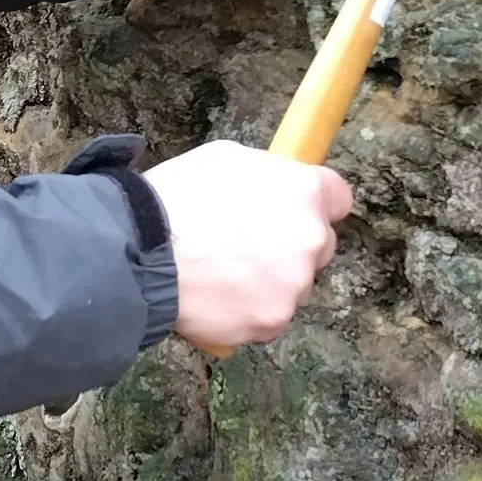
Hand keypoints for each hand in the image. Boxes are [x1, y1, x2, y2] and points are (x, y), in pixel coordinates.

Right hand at [143, 140, 350, 354]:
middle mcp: (310, 238)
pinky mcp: (273, 321)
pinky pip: (269, 315)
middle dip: (292, 245)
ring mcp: (294, 285)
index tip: (296, 211)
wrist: (142, 250)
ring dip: (270, 281)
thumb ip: (267, 177)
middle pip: (320, 245)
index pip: (339, 198)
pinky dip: (249, 310)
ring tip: (222, 273)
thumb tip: (276, 190)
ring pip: (293, 284)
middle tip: (247, 244)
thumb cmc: (178, 197)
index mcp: (303, 191)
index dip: (315, 204)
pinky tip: (217, 297)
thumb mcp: (226, 159)